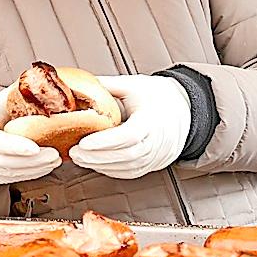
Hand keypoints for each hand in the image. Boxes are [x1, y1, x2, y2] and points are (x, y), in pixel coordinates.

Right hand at [0, 86, 61, 186]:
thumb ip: (14, 96)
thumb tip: (39, 81)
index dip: (14, 146)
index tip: (35, 148)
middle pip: (6, 161)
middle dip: (32, 161)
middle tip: (55, 154)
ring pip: (11, 173)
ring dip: (36, 169)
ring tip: (56, 159)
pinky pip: (13, 179)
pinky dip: (32, 174)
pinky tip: (47, 166)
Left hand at [69, 75, 190, 178]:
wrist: (183, 109)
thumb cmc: (157, 96)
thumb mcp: (134, 84)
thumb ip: (108, 85)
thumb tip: (80, 84)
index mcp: (153, 119)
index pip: (129, 136)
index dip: (105, 142)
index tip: (83, 142)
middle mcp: (158, 141)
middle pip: (126, 155)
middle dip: (97, 157)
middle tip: (74, 152)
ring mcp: (157, 156)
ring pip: (128, 167)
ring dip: (100, 165)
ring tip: (79, 158)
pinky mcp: (152, 165)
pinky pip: (130, 172)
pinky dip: (110, 170)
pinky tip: (94, 163)